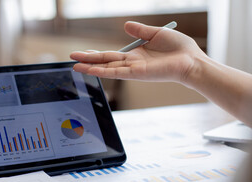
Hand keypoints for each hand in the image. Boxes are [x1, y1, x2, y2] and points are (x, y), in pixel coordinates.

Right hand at [70, 21, 205, 83]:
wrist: (192, 60)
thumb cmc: (179, 48)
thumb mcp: (156, 33)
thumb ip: (140, 30)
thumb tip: (125, 25)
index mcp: (135, 55)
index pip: (111, 55)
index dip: (97, 54)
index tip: (84, 52)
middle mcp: (131, 64)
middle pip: (105, 61)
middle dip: (88, 60)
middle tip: (72, 59)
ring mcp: (133, 70)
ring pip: (107, 68)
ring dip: (91, 67)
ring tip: (75, 66)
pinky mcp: (138, 74)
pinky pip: (117, 72)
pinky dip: (103, 71)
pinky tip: (91, 70)